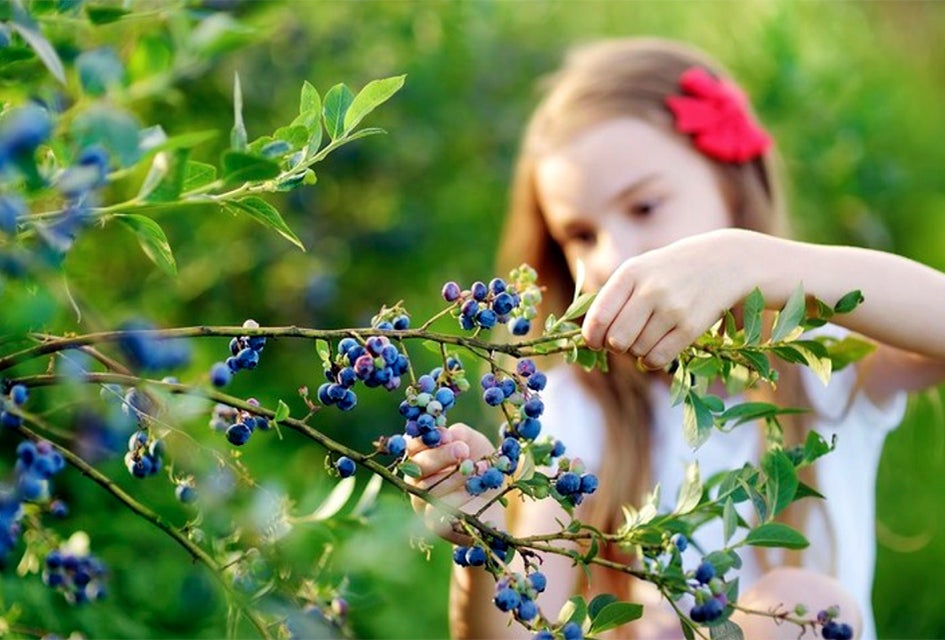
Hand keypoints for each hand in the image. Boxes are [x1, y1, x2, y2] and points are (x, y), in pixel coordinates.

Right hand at [405, 423, 500, 544]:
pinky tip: (476, 489)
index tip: (448, 435)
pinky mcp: (435, 524)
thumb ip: (461, 434)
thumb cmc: (481, 466)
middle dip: (440, 456)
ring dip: (455, 477)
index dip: (426, 439)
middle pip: (416, 467)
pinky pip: (438, 512)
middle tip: (463, 450)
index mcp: (421, 458)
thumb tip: (450, 433)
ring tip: (479, 469)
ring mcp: (423, 503)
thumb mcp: (474, 444)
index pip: (412, 446)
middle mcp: (416, 481)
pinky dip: (459, 498)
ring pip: (428, 489)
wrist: (498, 500)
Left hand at [582, 229, 759, 368]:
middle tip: (622, 339)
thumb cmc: (670, 270)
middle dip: (615, 345)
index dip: (591, 336)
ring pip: (636, 351)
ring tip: (647, 335)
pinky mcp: (691, 327)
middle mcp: (650, 290)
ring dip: (636, 351)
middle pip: (616, 340)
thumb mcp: (639, 270)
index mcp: (630, 273)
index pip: (599, 317)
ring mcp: (672, 309)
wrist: (724, 261)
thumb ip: (613, 298)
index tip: (594, 341)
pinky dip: (651, 360)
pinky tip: (655, 349)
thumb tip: (590, 338)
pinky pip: (657, 359)